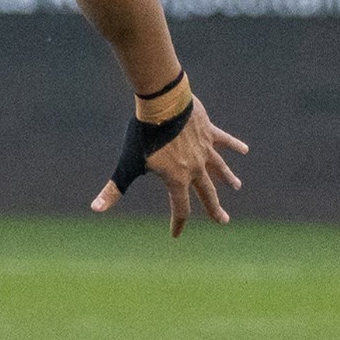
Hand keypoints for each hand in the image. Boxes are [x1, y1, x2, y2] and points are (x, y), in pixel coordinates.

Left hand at [91, 96, 247, 236]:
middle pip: (207, 193)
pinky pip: (224, 141)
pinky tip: (244, 149)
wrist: (162, 105)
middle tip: (223, 221)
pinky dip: (233, 145)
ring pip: (218, 168)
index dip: (177, 223)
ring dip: (226, 178)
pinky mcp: (208, 132)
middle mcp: (194, 168)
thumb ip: (114, 189)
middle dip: (214, 209)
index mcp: (176, 179)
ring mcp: (204, 150)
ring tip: (236, 185)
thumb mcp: (127, 164)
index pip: (180, 208)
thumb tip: (95, 208)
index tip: (175, 235)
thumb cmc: (144, 135)